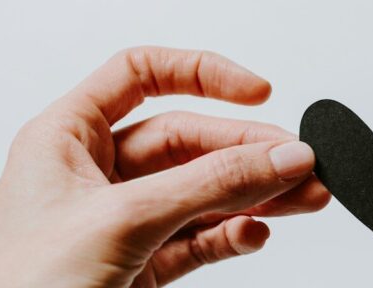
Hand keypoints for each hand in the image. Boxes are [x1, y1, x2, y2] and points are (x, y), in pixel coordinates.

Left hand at [0, 47, 329, 286]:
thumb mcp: (120, 221)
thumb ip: (208, 186)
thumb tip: (279, 157)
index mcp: (67, 139)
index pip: (140, 75)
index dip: (201, 74)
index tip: (257, 93)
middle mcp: (95, 176)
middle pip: (189, 141)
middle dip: (248, 152)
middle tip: (300, 164)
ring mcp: (122, 223)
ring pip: (204, 193)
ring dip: (256, 196)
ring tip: (305, 198)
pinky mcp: (141, 267)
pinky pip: (201, 239)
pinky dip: (234, 236)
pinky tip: (255, 233)